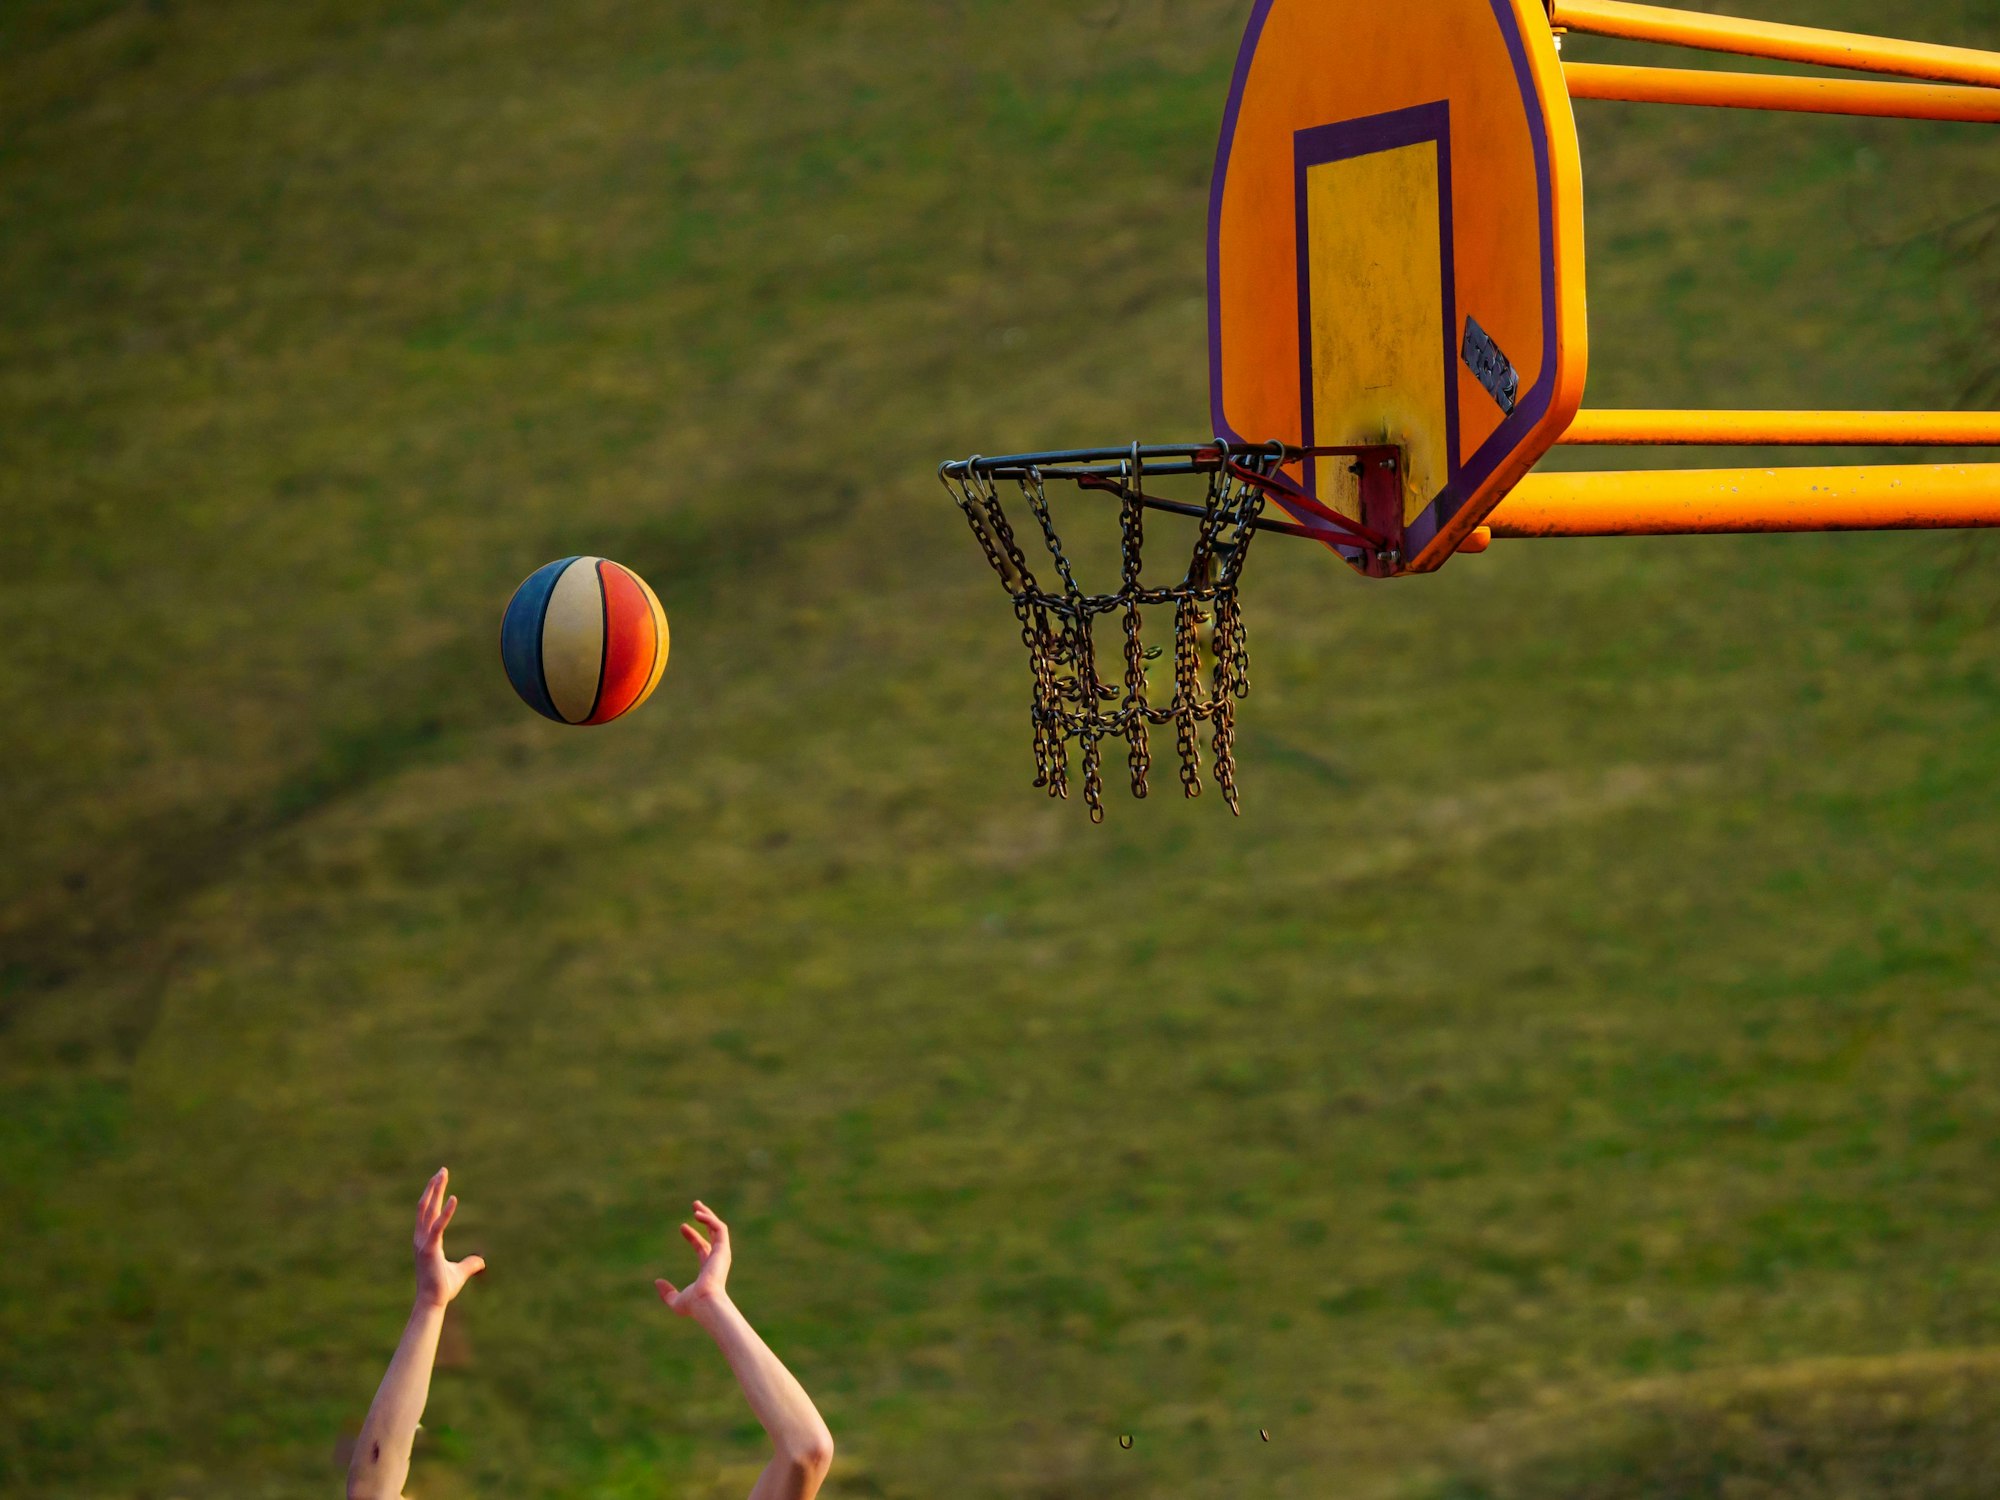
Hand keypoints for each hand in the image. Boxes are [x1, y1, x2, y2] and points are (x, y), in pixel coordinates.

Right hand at [412, 1168, 485, 1310]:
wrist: (433, 1302)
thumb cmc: (442, 1289)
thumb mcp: (459, 1273)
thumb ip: (469, 1264)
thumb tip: (482, 1262)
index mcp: (425, 1241)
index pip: (427, 1213)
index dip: (432, 1196)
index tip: (439, 1180)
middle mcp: (421, 1238)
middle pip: (425, 1206)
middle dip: (434, 1187)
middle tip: (442, 1170)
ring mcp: (423, 1242)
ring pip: (427, 1210)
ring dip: (435, 1191)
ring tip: (442, 1174)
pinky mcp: (430, 1248)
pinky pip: (438, 1226)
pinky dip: (446, 1212)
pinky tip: (454, 1198)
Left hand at [655, 1200, 730, 1316]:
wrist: (705, 1303)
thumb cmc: (693, 1305)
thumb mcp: (675, 1300)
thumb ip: (667, 1292)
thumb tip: (657, 1282)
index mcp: (708, 1268)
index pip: (702, 1247)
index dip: (693, 1236)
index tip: (682, 1226)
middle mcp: (717, 1258)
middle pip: (713, 1233)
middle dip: (705, 1218)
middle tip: (695, 1206)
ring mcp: (722, 1253)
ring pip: (718, 1227)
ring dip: (708, 1215)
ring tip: (695, 1205)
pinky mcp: (723, 1248)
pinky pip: (720, 1228)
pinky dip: (710, 1219)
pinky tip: (697, 1214)